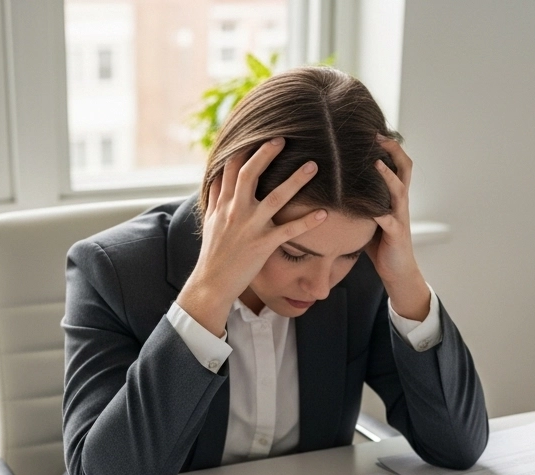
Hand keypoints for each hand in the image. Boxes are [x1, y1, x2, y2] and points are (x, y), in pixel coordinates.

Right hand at [179, 137, 326, 334]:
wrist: (211, 283)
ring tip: (314, 165)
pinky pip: (289, 231)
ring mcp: (249, 227)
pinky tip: (324, 212)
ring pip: (275, 197)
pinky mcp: (263, 245)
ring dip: (296, 180)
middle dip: (266, 153)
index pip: (231, 168)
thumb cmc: (214, 252)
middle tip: (284, 137)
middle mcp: (235, 210)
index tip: (258, 132)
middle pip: (250, 174)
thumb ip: (216, 196)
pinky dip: (307, 221)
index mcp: (224, 203)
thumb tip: (216, 174)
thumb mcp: (211, 220)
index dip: (244, 149)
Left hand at [369, 136, 430, 321]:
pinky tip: (369, 207)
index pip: (397, 163)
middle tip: (377, 136)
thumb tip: (332, 182)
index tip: (373, 130)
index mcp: (394, 196)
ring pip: (400, 190)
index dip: (389, 145)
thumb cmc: (380, 243)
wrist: (398, 272)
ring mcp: (400, 217)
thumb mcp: (369, 215)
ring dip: (387, 175)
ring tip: (374, 163)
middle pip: (405, 168)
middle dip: (393, 150)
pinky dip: (378, 212)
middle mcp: (401, 202)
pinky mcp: (396, 234)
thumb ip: (359, 199)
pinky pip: (388, 220)